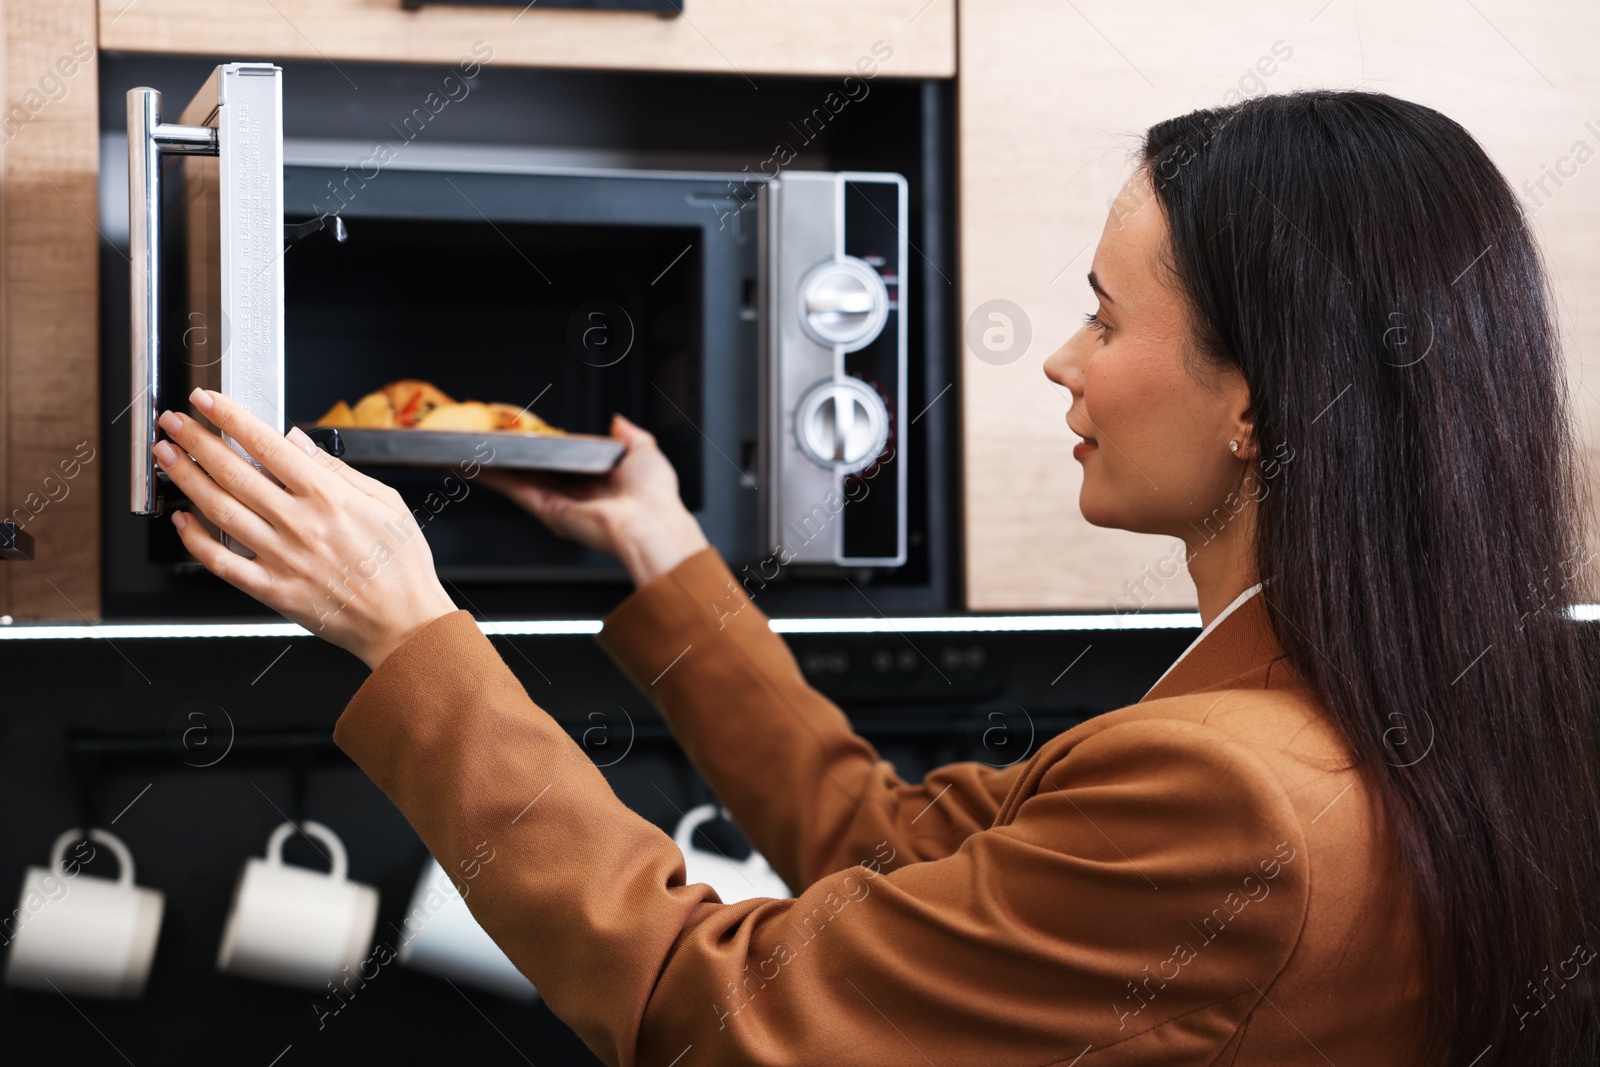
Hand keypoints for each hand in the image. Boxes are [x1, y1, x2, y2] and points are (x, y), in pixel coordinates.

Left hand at [155, 388, 458, 669]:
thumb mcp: (386, 502)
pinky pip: (222, 562)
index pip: (266, 445)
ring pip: (219, 510)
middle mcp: (299, 524)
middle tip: (175, 423)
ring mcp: (282, 557)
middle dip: (197, 441)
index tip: (208, 402)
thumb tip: (298, 442)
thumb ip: (338, 470)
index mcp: (328, 497)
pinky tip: (182, 520)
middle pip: (233, 472)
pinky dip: (195, 540)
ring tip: (168, 457)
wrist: (403, 623)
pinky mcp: (272, 589)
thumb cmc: (401, 566)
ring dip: (187, 479)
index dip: (230, 418)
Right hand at [475, 413, 708, 586]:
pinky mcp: (548, 511)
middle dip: (510, 456)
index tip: (522, 435)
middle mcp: (576, 494)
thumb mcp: (644, 452)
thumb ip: (629, 435)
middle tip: (486, 439)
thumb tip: (618, 420)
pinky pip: (514, 490)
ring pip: (517, 480)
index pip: (563, 462)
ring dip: (491, 466)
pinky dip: (491, 478)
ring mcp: (559, 503)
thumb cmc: (655, 495)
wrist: (652, 523)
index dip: (542, 449)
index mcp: (598, 481)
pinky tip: (471, 466)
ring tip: (466, 450)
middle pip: (534, 472)